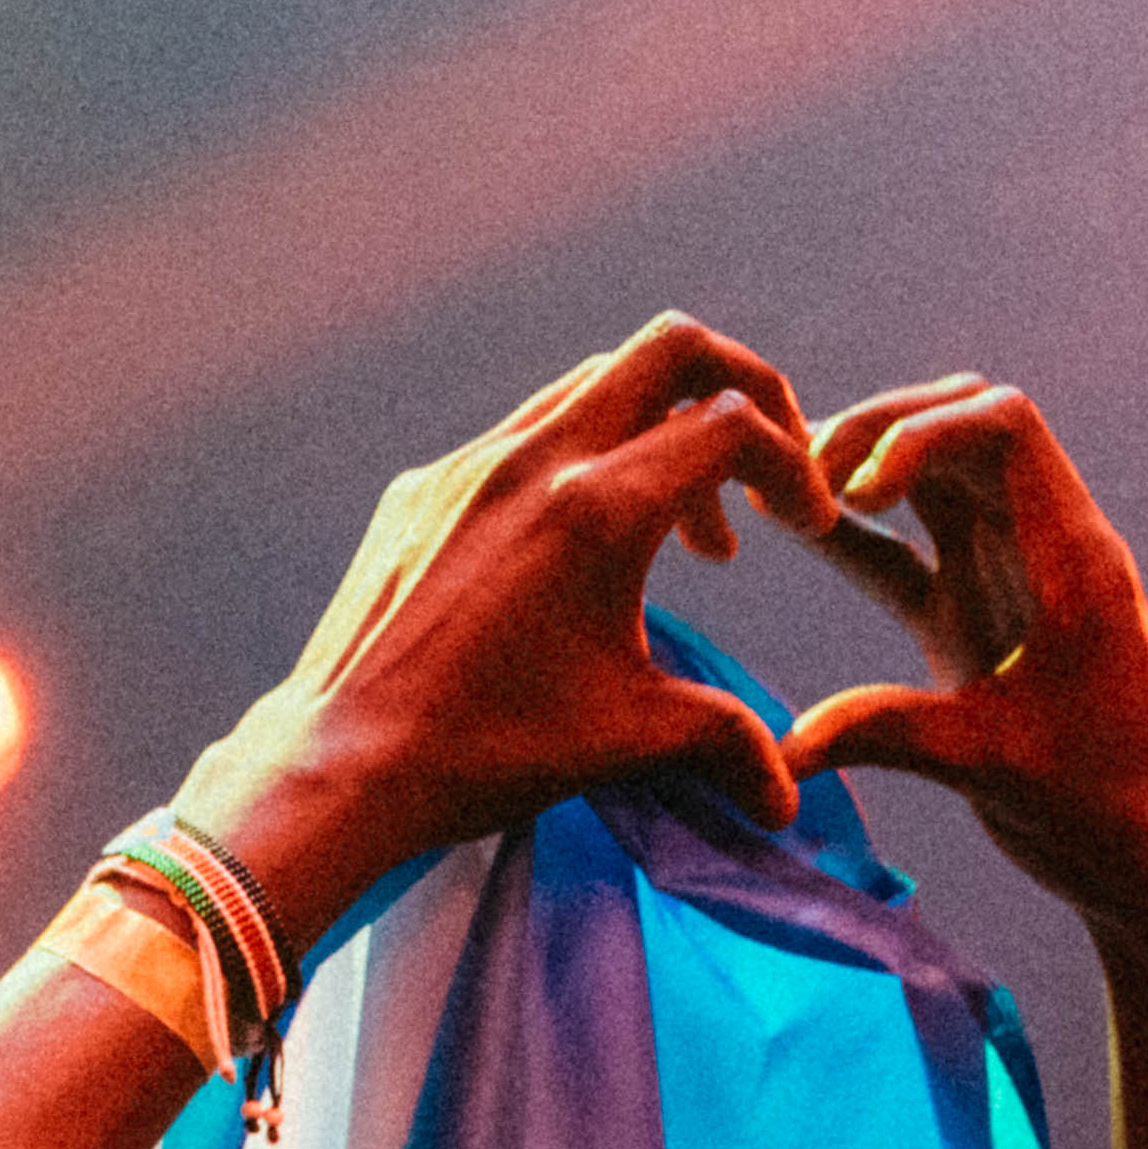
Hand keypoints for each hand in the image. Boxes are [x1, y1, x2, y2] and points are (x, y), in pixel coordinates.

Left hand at [181, 317, 826, 917]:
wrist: (343, 764)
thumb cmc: (488, 751)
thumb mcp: (627, 738)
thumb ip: (724, 742)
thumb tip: (786, 798)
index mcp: (599, 508)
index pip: (731, 426)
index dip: (791, 464)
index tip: (804, 527)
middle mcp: (535, 459)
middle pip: (669, 349)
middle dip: (737, 389)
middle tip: (757, 468)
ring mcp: (469, 465)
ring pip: (590, 387)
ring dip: (653, 433)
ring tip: (675, 532)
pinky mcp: (421, 490)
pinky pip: (519, 439)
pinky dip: (576, 463)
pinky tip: (573, 552)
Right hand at [777, 374, 1147, 937]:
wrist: (1146, 864)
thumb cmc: (1098, 812)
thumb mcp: (992, 768)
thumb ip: (890, 736)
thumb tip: (786, 744)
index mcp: (1072, 558)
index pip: (1004, 427)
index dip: (921, 429)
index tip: (857, 490)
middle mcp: (1042, 549)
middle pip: (963, 427)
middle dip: (879, 431)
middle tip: (802, 481)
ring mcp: (1008, 580)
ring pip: (935, 479)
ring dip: (863, 472)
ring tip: (783, 494)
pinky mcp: (978, 621)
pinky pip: (912, 551)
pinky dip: (859, 535)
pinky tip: (797, 530)